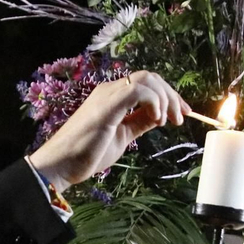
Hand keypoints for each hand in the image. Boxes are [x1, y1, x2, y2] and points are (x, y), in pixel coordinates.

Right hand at [27, 71, 186, 190]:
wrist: (60, 165)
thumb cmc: (85, 155)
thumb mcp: (122, 137)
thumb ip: (139, 123)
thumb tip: (160, 116)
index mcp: (111, 97)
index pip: (146, 84)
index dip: (168, 96)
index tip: (181, 114)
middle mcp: (109, 90)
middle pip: (150, 77)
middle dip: (172, 95)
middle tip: (182, 116)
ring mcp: (107, 95)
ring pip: (147, 79)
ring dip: (165, 98)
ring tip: (167, 121)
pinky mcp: (106, 105)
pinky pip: (138, 90)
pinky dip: (154, 102)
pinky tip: (156, 120)